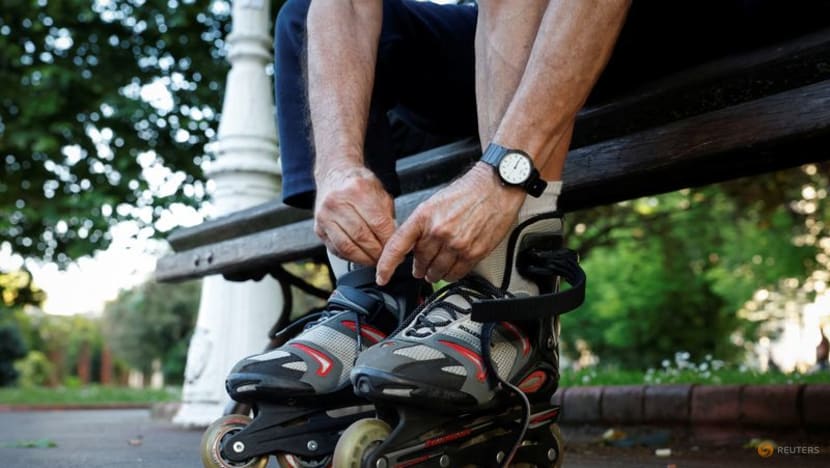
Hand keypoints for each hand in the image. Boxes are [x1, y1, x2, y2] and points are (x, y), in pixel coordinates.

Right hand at [314, 165, 395, 265]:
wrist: (334, 175)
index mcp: (357, 189)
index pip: (377, 223)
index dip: (388, 240)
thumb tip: (394, 241)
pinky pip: (336, 249)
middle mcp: (337, 201)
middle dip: (377, 252)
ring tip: (375, 260)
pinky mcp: (318, 228)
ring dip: (364, 258)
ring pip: (347, 247)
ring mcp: (325, 215)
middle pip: (361, 236)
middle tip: (386, 258)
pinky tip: (361, 256)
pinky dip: (351, 257)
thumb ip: (387, 215)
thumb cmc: (359, 185)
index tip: (396, 248)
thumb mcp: (379, 192)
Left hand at [376, 162, 524, 284]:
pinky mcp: (473, 252)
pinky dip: (451, 275)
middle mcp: (438, 231)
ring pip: (437, 271)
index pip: (398, 246)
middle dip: (419, 267)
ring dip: (434, 273)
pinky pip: (456, 273)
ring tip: (435, 270)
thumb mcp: (434, 203)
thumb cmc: (467, 192)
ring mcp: (456, 244)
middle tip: (420, 268)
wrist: (495, 187)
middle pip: (420, 261)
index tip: (382, 277)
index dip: (387, 265)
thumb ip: (421, 226)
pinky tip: (451, 269)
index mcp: (424, 216)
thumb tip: (411, 247)